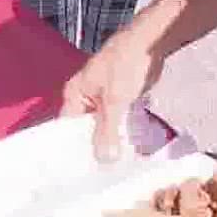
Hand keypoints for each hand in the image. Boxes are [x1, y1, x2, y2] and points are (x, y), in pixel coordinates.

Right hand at [60, 33, 164, 161]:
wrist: (150, 42)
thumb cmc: (126, 65)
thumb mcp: (114, 100)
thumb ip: (107, 130)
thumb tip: (104, 160)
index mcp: (74, 95)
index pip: (65, 129)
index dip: (71, 150)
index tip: (78, 173)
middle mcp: (84, 97)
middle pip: (84, 129)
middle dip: (93, 148)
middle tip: (99, 175)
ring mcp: (103, 98)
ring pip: (102, 126)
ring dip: (109, 141)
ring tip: (114, 167)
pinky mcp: (120, 98)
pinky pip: (116, 120)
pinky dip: (121, 132)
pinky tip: (127, 149)